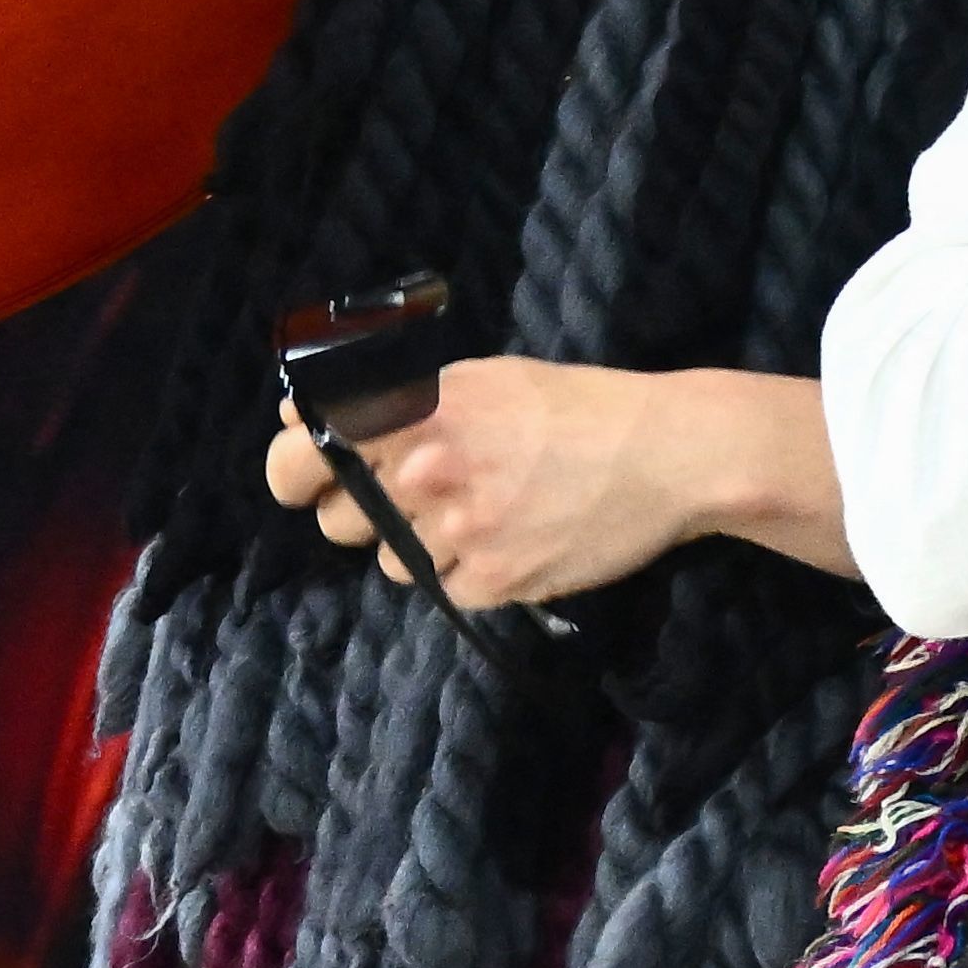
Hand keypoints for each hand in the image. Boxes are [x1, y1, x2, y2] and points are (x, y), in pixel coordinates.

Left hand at [256, 359, 812, 608]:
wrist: (673, 454)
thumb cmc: (579, 406)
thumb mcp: (483, 380)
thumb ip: (390, 398)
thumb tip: (296, 414)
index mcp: (414, 413)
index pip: (295, 459)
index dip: (294, 475)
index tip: (312, 481)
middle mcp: (424, 471)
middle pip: (338, 523)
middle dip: (371, 512)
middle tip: (429, 494)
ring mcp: (458, 531)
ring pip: (394, 562)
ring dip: (427, 545)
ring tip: (491, 514)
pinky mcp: (494, 581)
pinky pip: (450, 588)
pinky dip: (478, 572)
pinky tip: (520, 539)